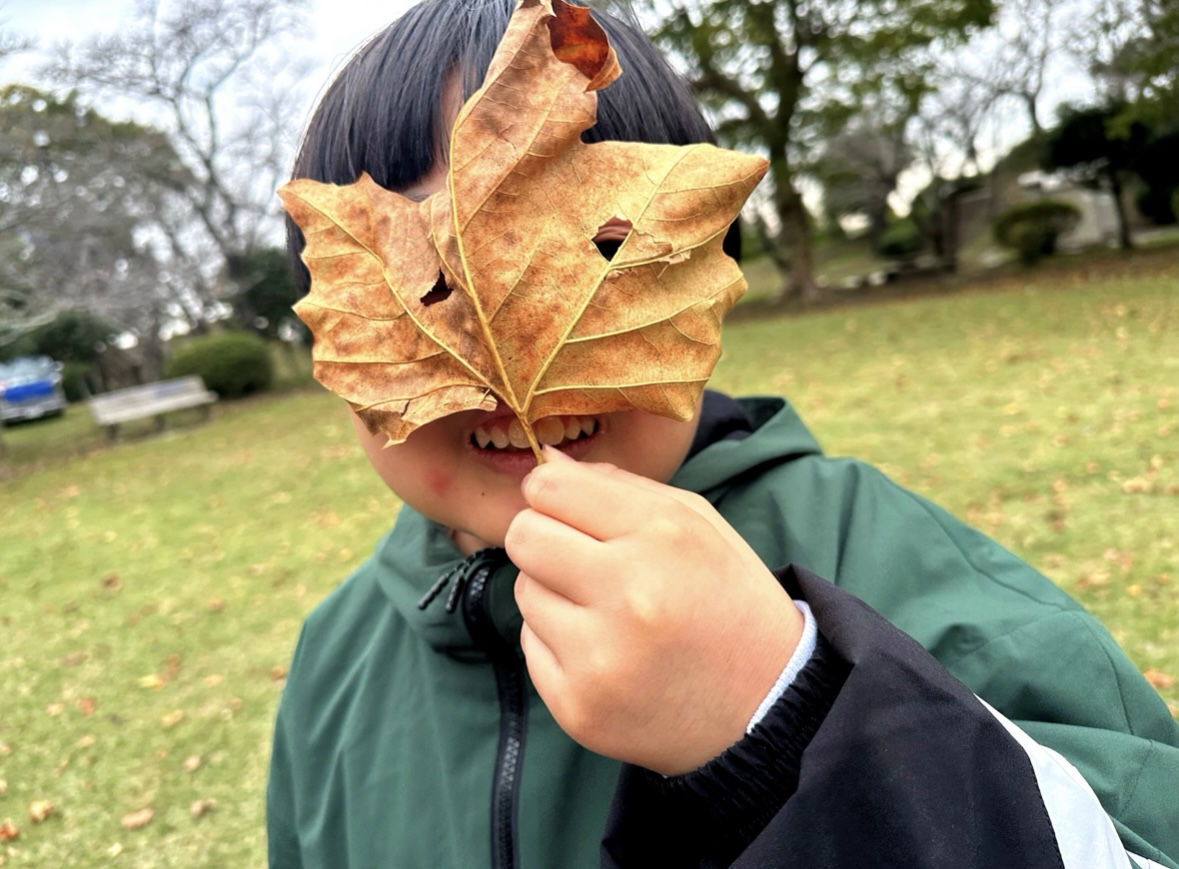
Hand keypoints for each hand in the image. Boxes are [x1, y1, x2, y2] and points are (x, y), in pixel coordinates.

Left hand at [505, 446, 802, 775]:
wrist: (768, 707)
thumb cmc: (728, 601)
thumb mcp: (698, 525)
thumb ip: (620, 486)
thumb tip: (547, 462)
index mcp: (663, 536)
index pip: (551, 488)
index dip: (551, 493)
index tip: (567, 508)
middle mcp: (629, 595)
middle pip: (523, 536)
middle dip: (543, 538)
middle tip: (579, 557)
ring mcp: (599, 657)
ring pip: (524, 590)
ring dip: (553, 593)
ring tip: (606, 611)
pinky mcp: (577, 706)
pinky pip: (529, 645)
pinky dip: (557, 642)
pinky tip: (605, 651)